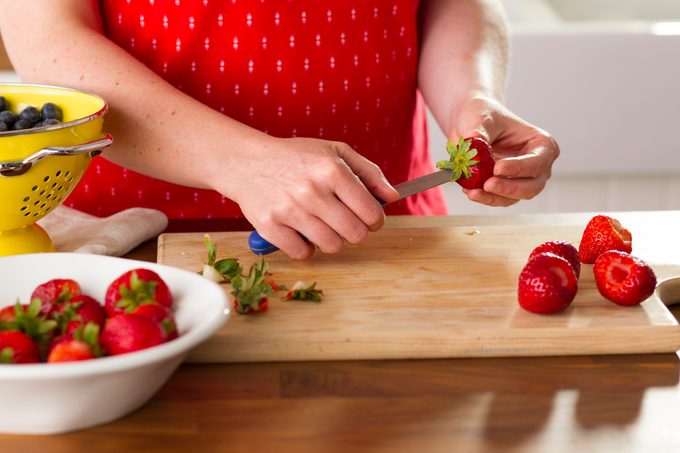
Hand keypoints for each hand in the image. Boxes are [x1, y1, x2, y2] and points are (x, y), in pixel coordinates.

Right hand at [225, 137, 398, 259]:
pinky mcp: (270, 226)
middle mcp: (312, 190)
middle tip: (346, 224)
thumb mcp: (335, 152)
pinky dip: (306, 247)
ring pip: (332, 246)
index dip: (375, 220)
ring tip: (322, 225)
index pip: (371, 212)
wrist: (246, 162)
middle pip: (355, 234)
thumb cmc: (296, 157)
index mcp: (332, 170)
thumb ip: (369, 172)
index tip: (369, 219)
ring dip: (331, 240)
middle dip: (356, 232)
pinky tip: (302, 232)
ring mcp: (289, 210)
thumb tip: (392, 196)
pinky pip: (303, 253)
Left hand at [453, 96, 559, 206]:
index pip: (537, 162)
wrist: (469, 123)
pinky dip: (484, 198)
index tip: (497, 168)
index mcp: (541, 145)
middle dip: (509, 188)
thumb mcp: (481, 117)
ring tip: (472, 191)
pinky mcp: (505, 189)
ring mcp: (522, 180)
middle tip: (487, 185)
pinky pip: (497, 200)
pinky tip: (469, 190)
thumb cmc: (483, 115)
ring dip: (493, 197)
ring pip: (514, 197)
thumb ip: (479, 131)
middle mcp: (537, 166)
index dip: (519, 168)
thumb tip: (472, 143)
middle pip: (532, 186)